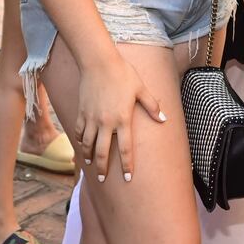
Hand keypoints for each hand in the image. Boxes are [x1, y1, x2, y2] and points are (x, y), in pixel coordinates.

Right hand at [74, 52, 165, 182]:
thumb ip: (152, 105)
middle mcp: (106, 123)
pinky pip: (79, 133)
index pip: (126, 148)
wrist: (100, 63)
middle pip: (103, 153)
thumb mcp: (141, 89)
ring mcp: (92, 119)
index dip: (127, 165)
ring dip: (89, 157)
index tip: (128, 178)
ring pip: (88, 145)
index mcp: (123, 118)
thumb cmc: (124, 74)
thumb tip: (164, 119)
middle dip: (103, 169)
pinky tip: (82, 146)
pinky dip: (80, 142)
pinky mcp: (81, 113)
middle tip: (103, 179)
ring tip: (91, 165)